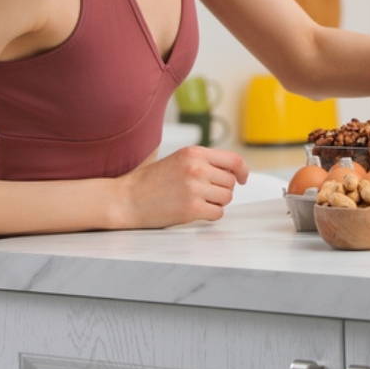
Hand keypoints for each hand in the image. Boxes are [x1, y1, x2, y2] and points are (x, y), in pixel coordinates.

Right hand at [118, 146, 248, 227]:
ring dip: (215, 202)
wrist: (126, 199)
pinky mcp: (192, 209)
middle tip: (203, 193)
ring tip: (195, 201)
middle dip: (221, 189)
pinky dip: (210, 215)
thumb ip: (204, 162)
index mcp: (194, 153)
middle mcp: (197, 168)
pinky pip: (217, 213)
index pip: (233, 159)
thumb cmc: (150, 182)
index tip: (243, 178)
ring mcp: (195, 189)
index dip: (243, 170)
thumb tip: (233, 170)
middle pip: (230, 182)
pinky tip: (194, 211)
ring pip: (226, 198)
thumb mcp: (179, 160)